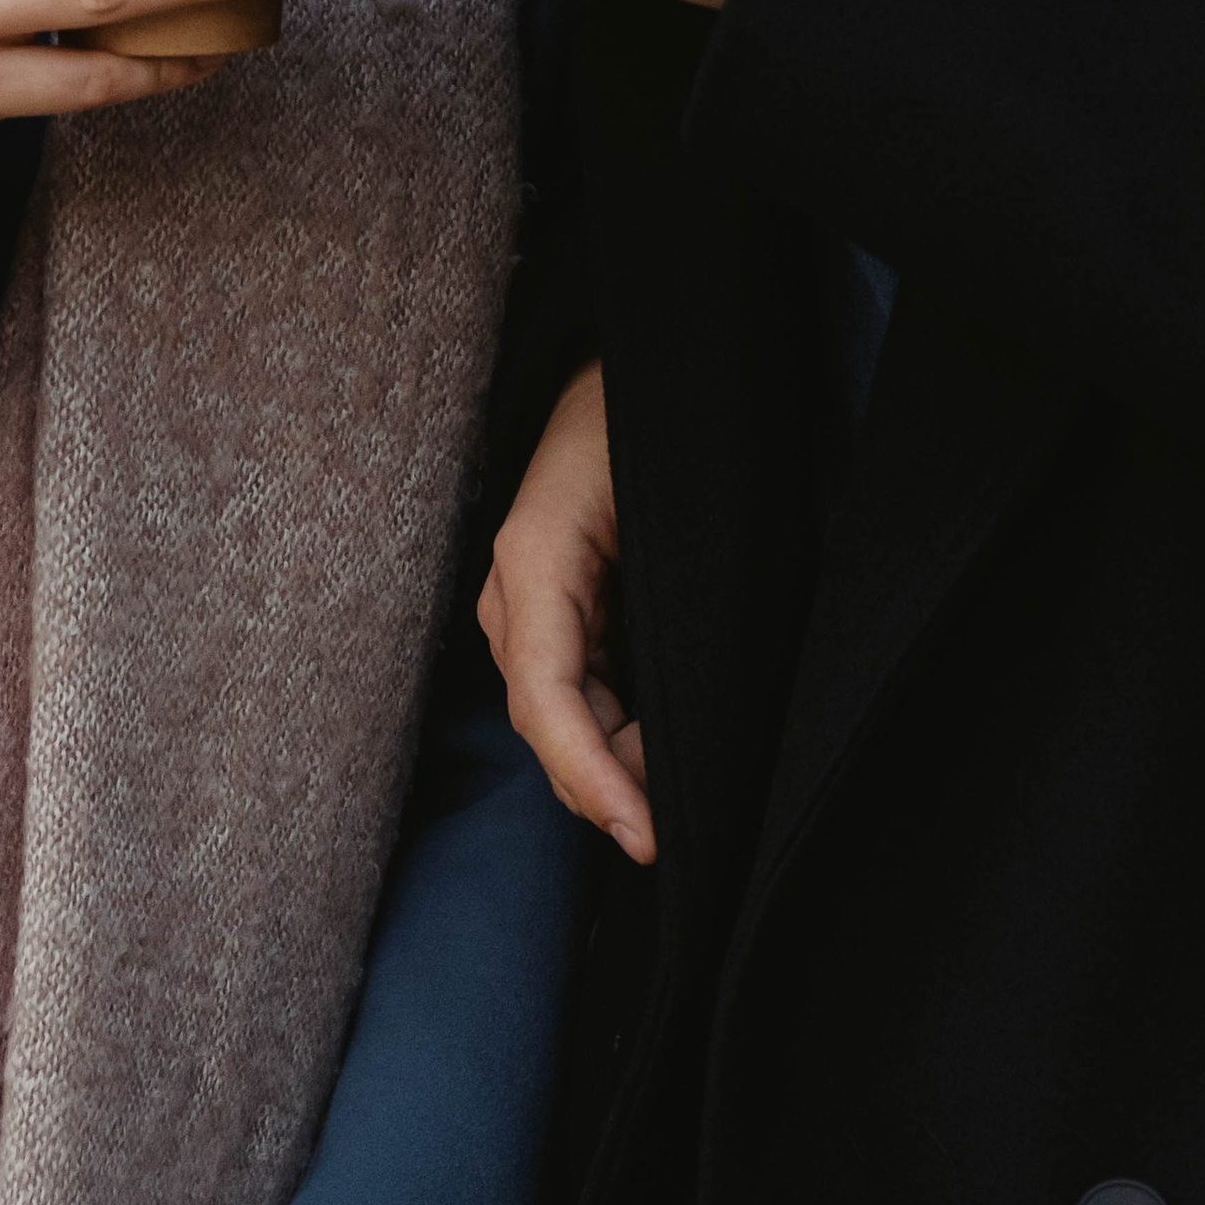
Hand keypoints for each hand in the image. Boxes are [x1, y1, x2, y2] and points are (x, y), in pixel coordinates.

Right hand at [480, 363, 653, 862]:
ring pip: (563, 720)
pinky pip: (576, 694)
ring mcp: (525, 604)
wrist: (627, 366)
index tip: (645, 837)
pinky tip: (658, 753)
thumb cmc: (650, 423)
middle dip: (614, 786)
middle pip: (552, 726)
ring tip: (684, 793)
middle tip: (688, 828)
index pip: (547, 701)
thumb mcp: (672, 507)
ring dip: (619, 764)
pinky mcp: (551, 612)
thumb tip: (689, 716)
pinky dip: (617, 735)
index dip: (592, 779)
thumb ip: (674, 608)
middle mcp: (515, 592)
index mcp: (534, 559)